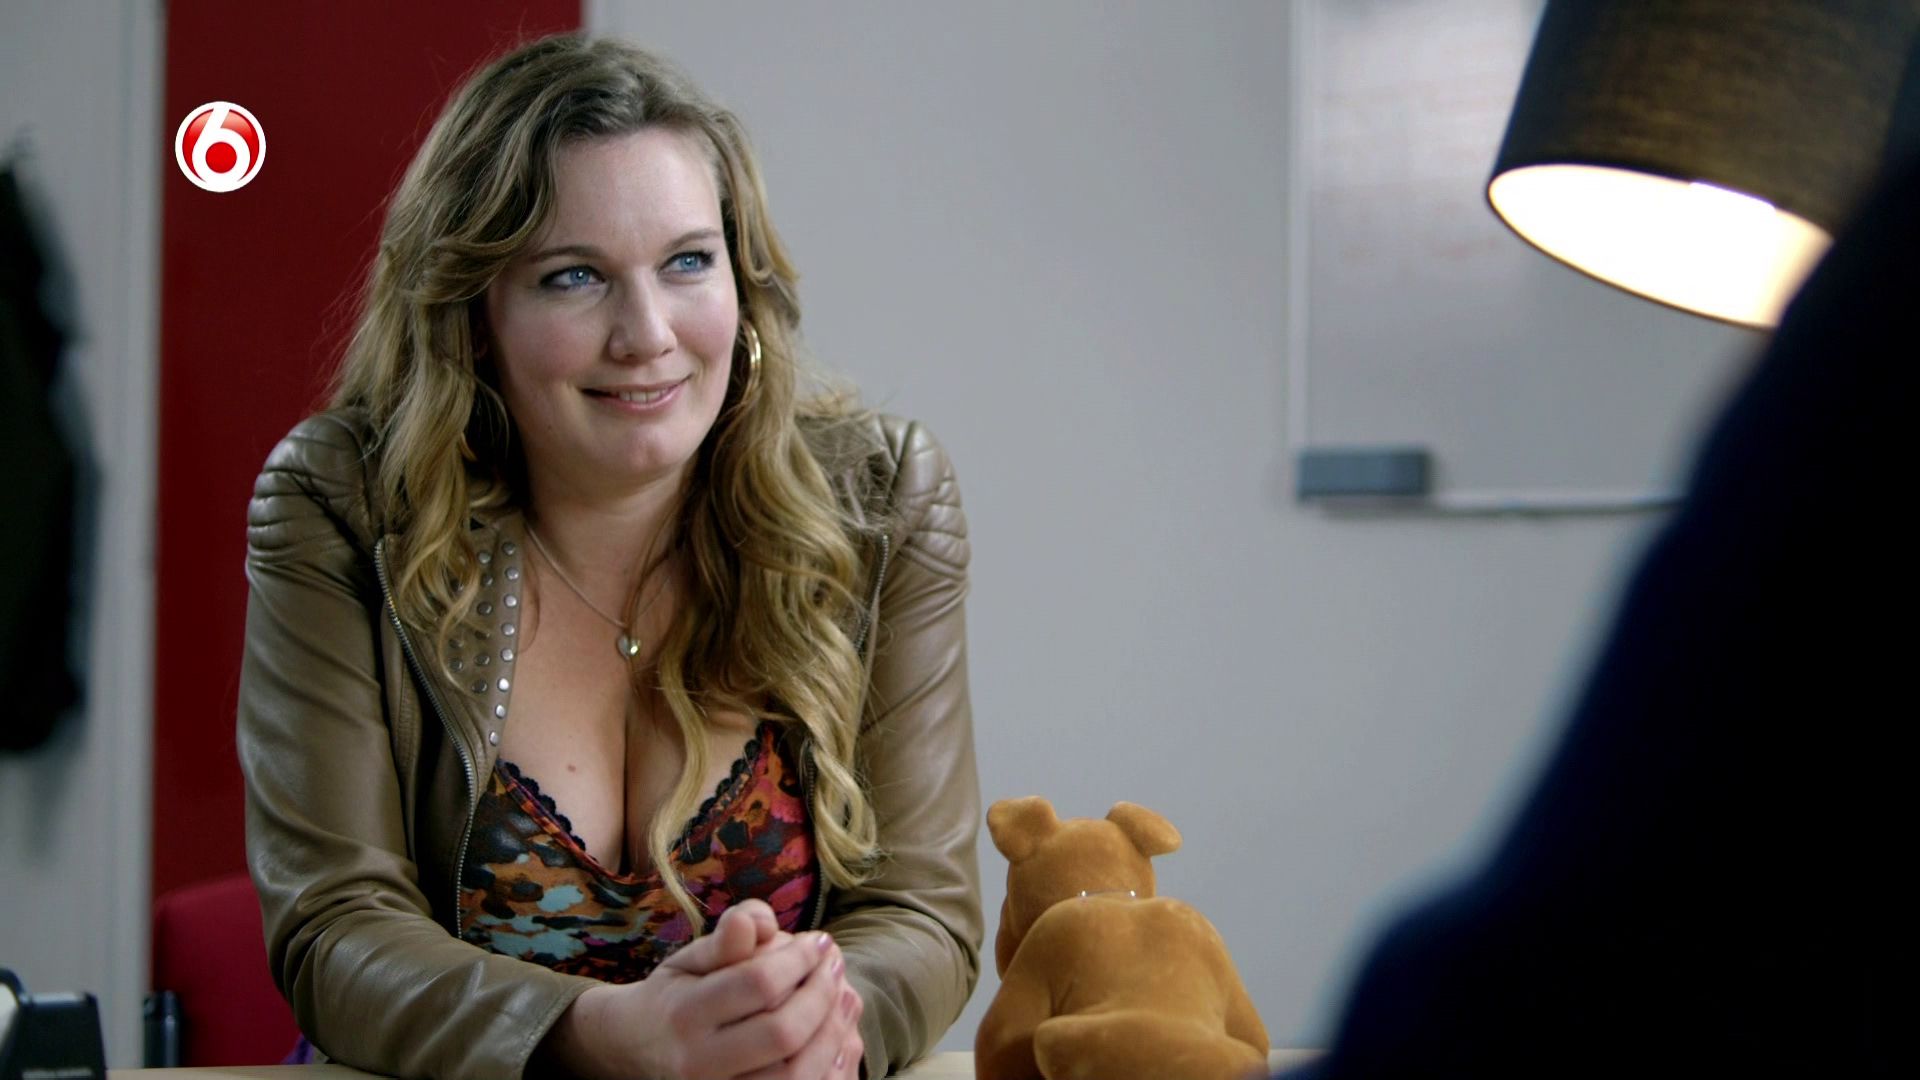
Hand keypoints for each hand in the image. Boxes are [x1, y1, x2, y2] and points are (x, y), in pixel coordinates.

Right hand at [540, 900, 863, 1079]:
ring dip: (832, 1032)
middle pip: (781, 1032)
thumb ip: (726, 939)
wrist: (637, 1050)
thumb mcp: (691, 960)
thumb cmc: (675, 995)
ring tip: (845, 996)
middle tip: (835, 965)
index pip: (757, 984)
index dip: (798, 958)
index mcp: (684, 1014)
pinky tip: (838, 1037)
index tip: (819, 940)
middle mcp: (698, 1062)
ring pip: (795, 1074)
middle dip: (820, 994)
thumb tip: (756, 918)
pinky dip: (826, 1067)